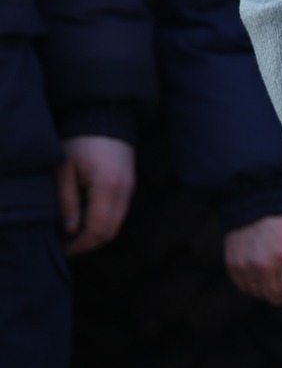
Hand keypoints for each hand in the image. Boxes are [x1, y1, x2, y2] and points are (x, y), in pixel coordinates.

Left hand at [56, 135, 134, 254]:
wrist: (106, 118)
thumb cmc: (80, 142)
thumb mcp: (64, 170)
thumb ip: (67, 201)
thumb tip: (71, 230)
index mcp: (107, 187)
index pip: (98, 228)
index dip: (81, 244)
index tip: (64, 249)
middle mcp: (125, 191)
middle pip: (112, 231)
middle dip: (90, 244)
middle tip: (69, 246)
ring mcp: (131, 188)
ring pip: (118, 224)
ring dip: (98, 235)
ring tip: (76, 236)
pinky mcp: (131, 185)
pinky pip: (120, 213)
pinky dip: (105, 223)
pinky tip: (88, 220)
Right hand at [224, 215, 281, 303]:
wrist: (257, 202)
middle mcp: (266, 263)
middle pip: (278, 298)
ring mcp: (247, 265)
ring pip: (261, 295)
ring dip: (269, 288)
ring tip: (273, 270)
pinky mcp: (233, 265)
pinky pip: (244, 289)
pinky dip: (253, 284)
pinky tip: (259, 269)